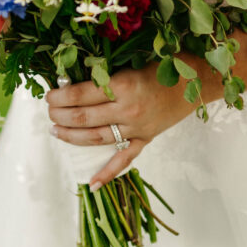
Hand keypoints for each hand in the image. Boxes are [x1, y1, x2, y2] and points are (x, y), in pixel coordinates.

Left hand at [46, 64, 193, 187]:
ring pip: (95, 138)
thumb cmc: (165, 65)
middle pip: (83, 118)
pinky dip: (107, 173)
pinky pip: (123, 160)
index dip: (59, 97)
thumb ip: (105, 74)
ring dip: (71, 136)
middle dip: (60, 116)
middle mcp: (128, 110)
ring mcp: (136, 129)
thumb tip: (72, 82)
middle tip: (49, 112)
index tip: (49, 95)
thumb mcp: (131, 62)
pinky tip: (92, 184)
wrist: (197, 81)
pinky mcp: (145, 140)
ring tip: (56, 131)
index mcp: (123, 86)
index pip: (80, 95)